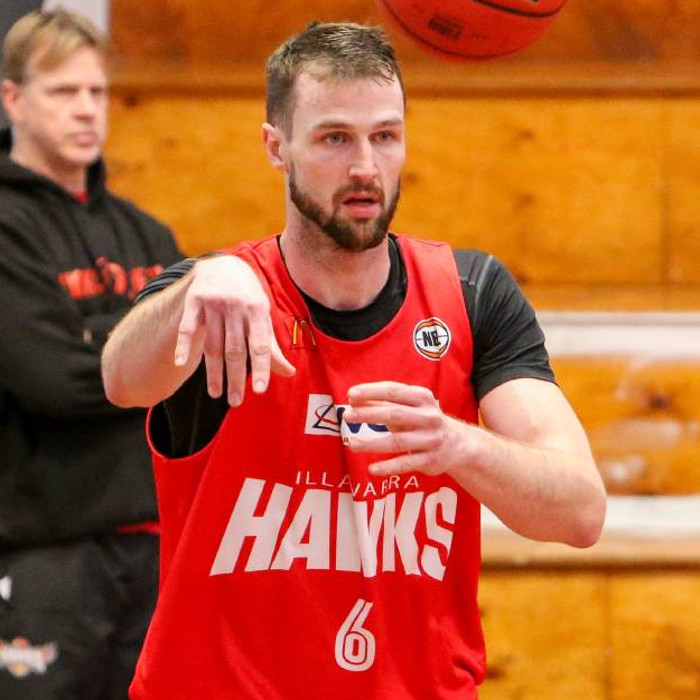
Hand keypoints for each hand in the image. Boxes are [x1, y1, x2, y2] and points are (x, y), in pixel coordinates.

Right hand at [174, 255, 294, 404]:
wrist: (222, 266)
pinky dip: (183, 345)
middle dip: (235, 378)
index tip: (260, 391)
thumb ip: (272, 347)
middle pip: (235, 349)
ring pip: (212, 344)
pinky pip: (187, 327)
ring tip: (216, 394)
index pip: (261, 345)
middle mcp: (236, 306)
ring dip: (213, 372)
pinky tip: (180, 363)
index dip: (261, 368)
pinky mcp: (194, 301)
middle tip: (236, 401)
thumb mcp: (262, 318)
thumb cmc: (248, 299)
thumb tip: (290, 373)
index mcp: (257, 311)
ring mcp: (213, 303)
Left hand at [343, 381, 469, 476]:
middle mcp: (429, 417)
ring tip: (352, 444)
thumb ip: (383, 403)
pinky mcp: (430, 460)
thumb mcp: (407, 407)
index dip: (372, 391)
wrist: (457, 444)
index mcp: (422, 397)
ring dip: (373, 443)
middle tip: (347, 416)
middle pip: (395, 414)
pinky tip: (372, 469)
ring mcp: (431, 439)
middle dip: (369, 414)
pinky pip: (406, 464)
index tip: (351, 394)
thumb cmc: (422, 420)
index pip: (393, 391)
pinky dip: (388, 467)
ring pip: (398, 442)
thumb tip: (354, 400)